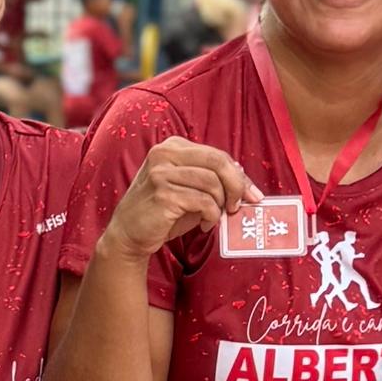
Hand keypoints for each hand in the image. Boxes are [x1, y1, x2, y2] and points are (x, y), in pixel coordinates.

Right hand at [103, 135, 260, 258]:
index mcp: (173, 146)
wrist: (128, 234)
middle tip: (239, 206)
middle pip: (218, 161)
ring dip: (220, 205)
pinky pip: (203, 202)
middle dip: (237, 185)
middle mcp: (164, 153)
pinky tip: (205, 225)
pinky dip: (211, 216)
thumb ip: (212, 179)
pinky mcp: (162, 194)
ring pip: (212, 183)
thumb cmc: (163, 212)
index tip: (253, 194)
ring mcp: (161, 172)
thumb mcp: (188, 189)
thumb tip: (244, 178)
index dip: (239, 175)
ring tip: (214, 218)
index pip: (217, 154)